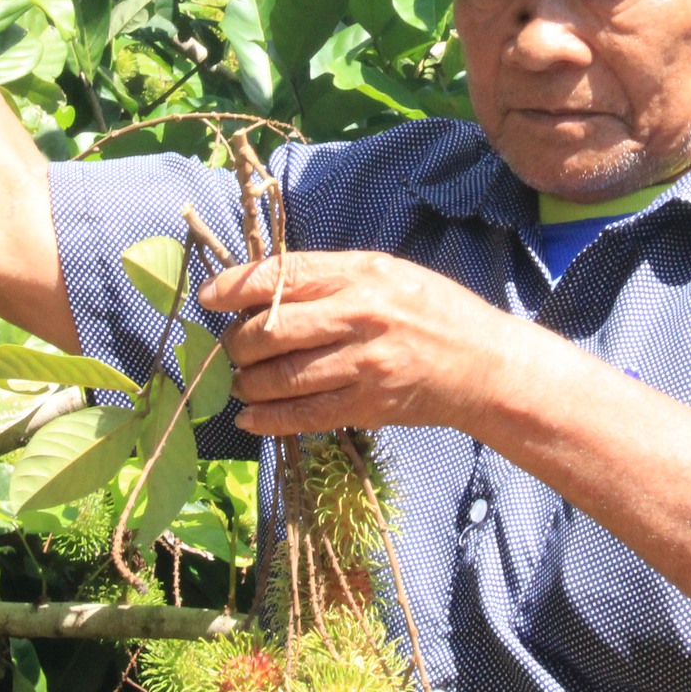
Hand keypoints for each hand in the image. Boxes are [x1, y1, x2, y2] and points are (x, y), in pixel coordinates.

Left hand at [197, 251, 520, 435]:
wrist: (482, 364)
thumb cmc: (430, 310)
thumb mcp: (384, 272)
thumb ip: (328, 277)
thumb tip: (261, 289)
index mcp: (359, 274)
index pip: (280, 276)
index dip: (233, 288)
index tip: (208, 298)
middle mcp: (358, 315)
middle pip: (270, 331)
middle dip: (236, 343)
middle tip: (231, 347)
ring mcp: (362, 364)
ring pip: (280, 377)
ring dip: (246, 382)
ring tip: (240, 382)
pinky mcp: (367, 405)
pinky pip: (303, 416)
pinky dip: (268, 419)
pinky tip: (250, 417)